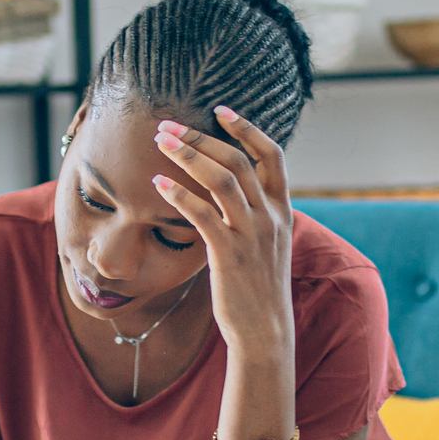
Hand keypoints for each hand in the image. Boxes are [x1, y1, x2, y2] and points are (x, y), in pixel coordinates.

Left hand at [152, 109, 294, 353]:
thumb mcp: (266, 243)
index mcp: (281, 209)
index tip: (221, 110)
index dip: (247, 128)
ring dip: (186, 155)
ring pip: (221, 178)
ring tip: (159, 143)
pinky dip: (178, 194)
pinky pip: (201, 214)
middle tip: (168, 125)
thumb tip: (227, 189)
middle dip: (200, 137)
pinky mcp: (229, 253)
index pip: (272, 155)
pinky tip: (157, 184)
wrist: (264, 330)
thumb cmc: (257, 287)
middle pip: (238, 159)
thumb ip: (253, 213)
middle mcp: (269, 216)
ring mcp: (251, 234)